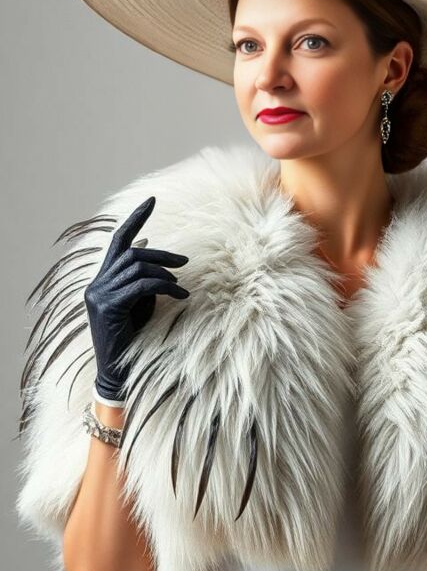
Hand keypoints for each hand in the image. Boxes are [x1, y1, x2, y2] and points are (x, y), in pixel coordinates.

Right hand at [84, 196, 188, 400]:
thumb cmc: (131, 336)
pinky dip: (164, 287)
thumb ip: (142, 276)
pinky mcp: (108, 306)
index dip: (136, 219)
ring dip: (164, 275)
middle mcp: (97, 283)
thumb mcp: (138, 301)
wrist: (116, 369)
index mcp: (103, 279)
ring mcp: (99, 294)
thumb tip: (150, 245)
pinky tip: (179, 296)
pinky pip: (141, 286)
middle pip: (133, 253)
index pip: (119, 241)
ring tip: (180, 287)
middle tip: (184, 263)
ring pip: (137, 268)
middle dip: (162, 256)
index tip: (151, 201)